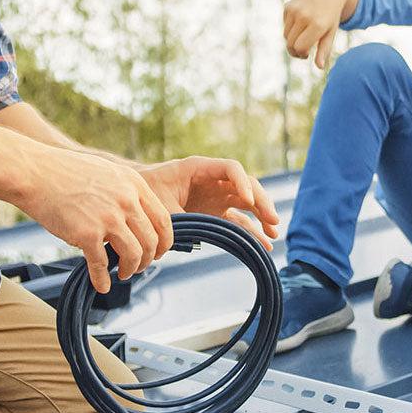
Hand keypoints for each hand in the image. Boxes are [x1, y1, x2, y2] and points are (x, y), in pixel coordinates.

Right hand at [17, 148, 172, 293]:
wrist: (34, 172)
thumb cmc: (65, 173)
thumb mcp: (107, 173)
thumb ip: (126, 193)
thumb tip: (137, 218)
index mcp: (134, 184)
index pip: (164, 220)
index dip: (164, 242)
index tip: (158, 252)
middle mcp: (126, 201)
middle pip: (152, 241)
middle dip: (148, 260)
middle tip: (138, 267)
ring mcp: (107, 218)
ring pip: (134, 255)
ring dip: (130, 270)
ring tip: (122, 274)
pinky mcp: (87, 234)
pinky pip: (102, 265)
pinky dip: (102, 279)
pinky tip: (101, 285)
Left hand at [139, 156, 283, 247]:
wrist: (137, 195)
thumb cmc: (146, 192)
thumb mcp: (160, 203)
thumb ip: (178, 216)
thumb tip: (191, 236)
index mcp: (199, 168)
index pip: (230, 168)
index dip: (242, 182)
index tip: (249, 200)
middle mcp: (214, 180)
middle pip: (246, 185)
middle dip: (261, 202)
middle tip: (272, 220)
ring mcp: (217, 196)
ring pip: (247, 203)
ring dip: (262, 217)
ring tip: (274, 235)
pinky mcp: (216, 212)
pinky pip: (239, 221)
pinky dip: (252, 232)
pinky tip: (265, 245)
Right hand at [283, 0, 356, 69]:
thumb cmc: (330, 16)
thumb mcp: (330, 33)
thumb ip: (324, 50)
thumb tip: (319, 67)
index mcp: (317, 25)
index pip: (300, 48)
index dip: (301, 54)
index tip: (307, 54)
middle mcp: (304, 16)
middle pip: (290, 44)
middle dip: (295, 51)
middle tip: (303, 51)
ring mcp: (294, 10)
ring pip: (286, 36)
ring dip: (292, 40)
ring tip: (302, 37)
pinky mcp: (288, 6)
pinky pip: (284, 25)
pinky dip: (290, 28)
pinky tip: (301, 22)